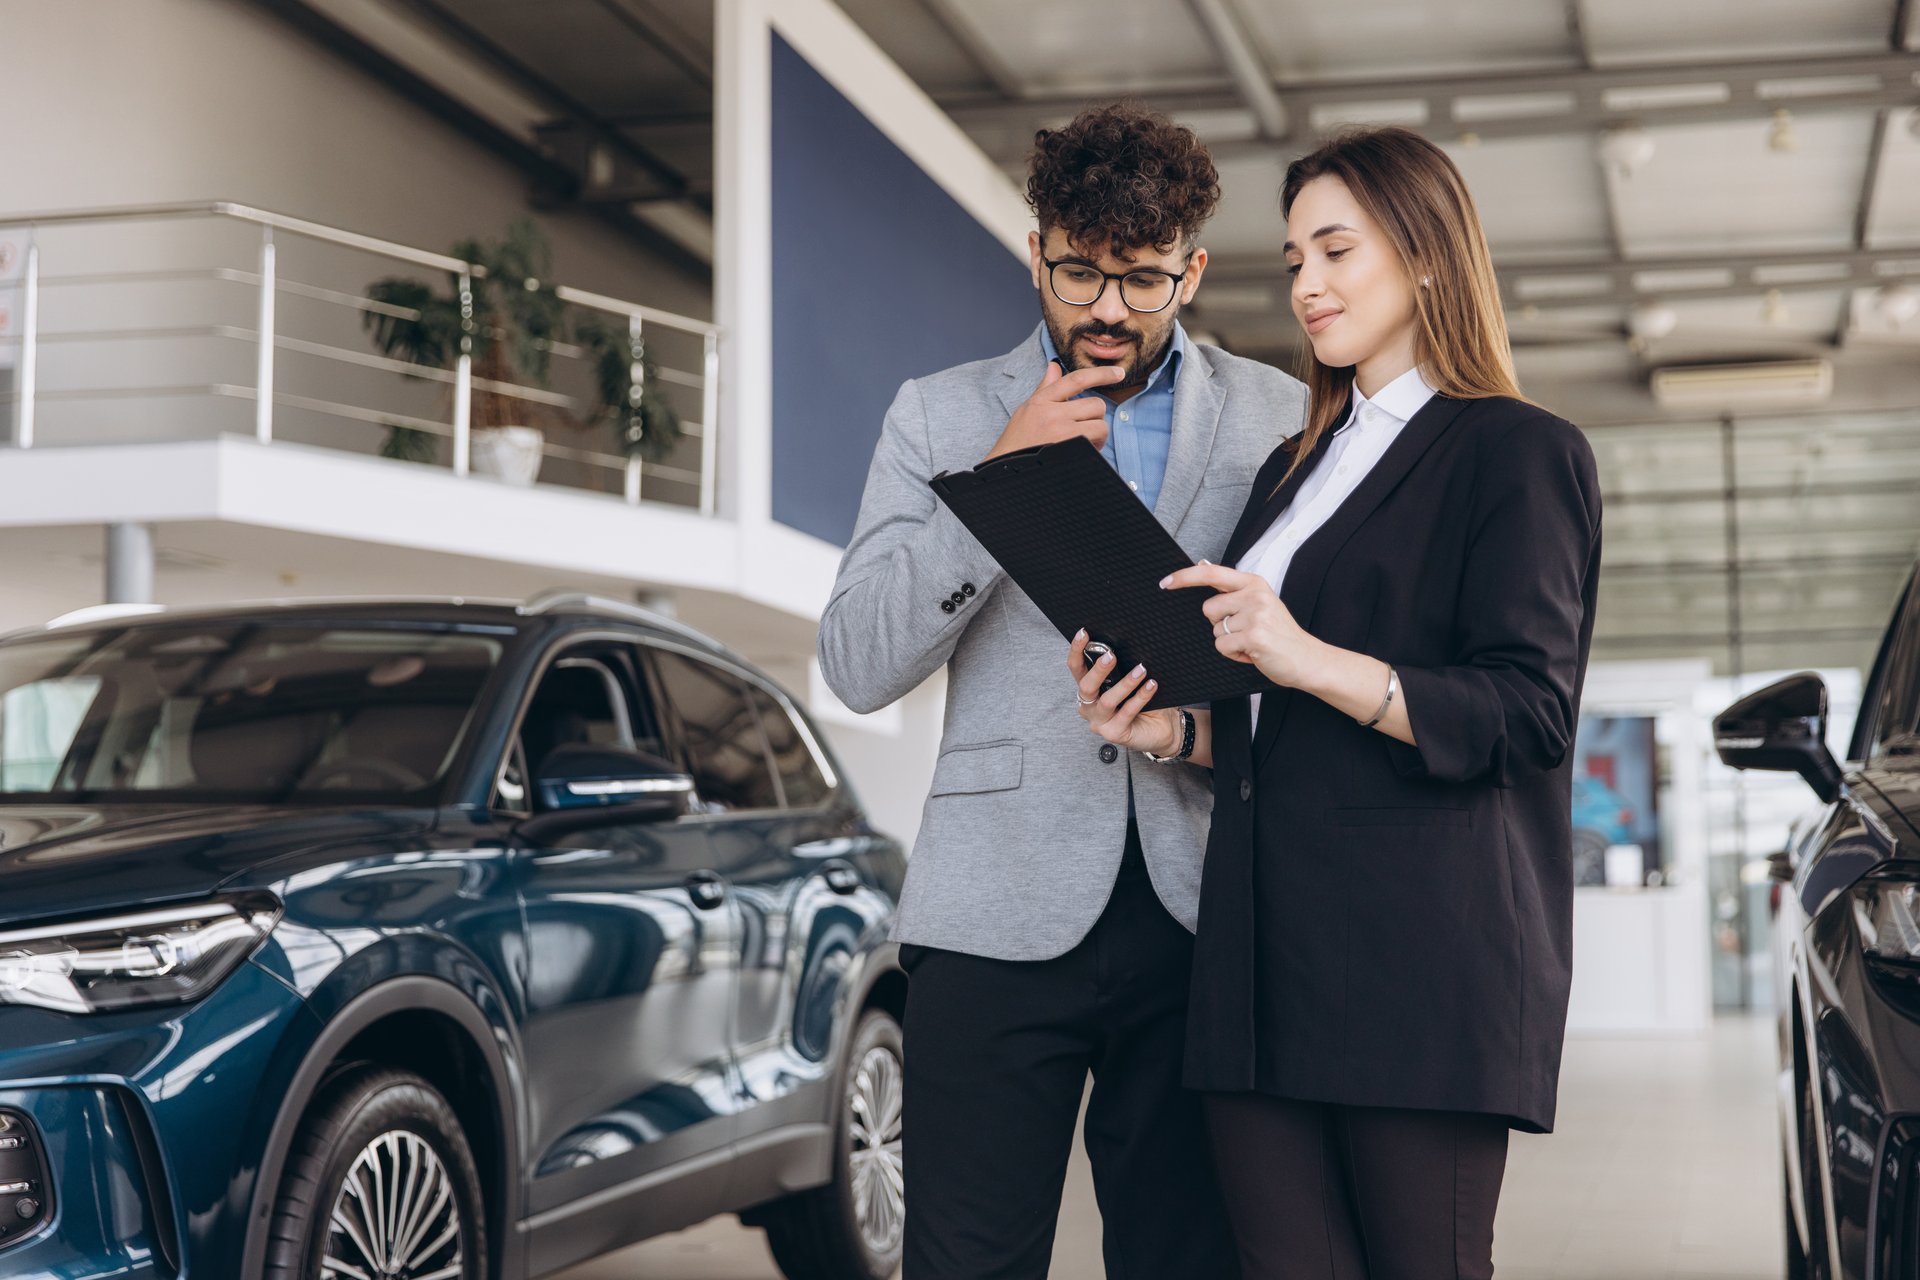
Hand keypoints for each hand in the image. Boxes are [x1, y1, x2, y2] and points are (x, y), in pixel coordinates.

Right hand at [984, 360, 1122, 460]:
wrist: (1004, 470)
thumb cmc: (1017, 441)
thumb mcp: (1027, 410)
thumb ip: (1045, 388)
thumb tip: (1054, 366)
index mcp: (1041, 401)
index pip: (1077, 379)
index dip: (1102, 374)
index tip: (1118, 373)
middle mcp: (1051, 415)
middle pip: (1095, 405)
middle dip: (1096, 416)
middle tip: (1084, 427)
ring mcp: (1061, 434)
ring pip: (1100, 426)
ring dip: (1098, 435)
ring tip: (1083, 442)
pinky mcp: (1069, 452)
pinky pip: (1096, 445)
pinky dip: (1095, 449)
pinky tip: (1082, 453)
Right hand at [1068, 629, 1179, 754]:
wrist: (1163, 727)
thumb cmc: (1144, 701)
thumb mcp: (1128, 681)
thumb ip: (1121, 669)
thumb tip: (1126, 644)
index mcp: (1089, 690)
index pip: (1076, 668)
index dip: (1077, 650)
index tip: (1084, 633)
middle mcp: (1089, 707)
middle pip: (1086, 686)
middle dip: (1098, 670)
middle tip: (1111, 656)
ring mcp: (1100, 722)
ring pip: (1108, 700)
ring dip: (1125, 683)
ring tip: (1141, 670)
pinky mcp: (1114, 733)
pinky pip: (1127, 712)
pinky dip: (1140, 697)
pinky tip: (1151, 685)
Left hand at [1160, 563, 1322, 688]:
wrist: (1307, 658)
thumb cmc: (1279, 634)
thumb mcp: (1259, 603)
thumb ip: (1231, 588)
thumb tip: (1201, 564)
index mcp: (1254, 583)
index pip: (1212, 573)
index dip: (1185, 576)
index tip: (1165, 582)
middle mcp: (1255, 595)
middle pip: (1208, 609)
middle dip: (1219, 624)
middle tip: (1245, 631)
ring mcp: (1256, 615)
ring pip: (1216, 630)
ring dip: (1229, 642)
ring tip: (1251, 643)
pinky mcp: (1255, 636)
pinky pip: (1223, 646)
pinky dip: (1234, 655)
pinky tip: (1253, 653)